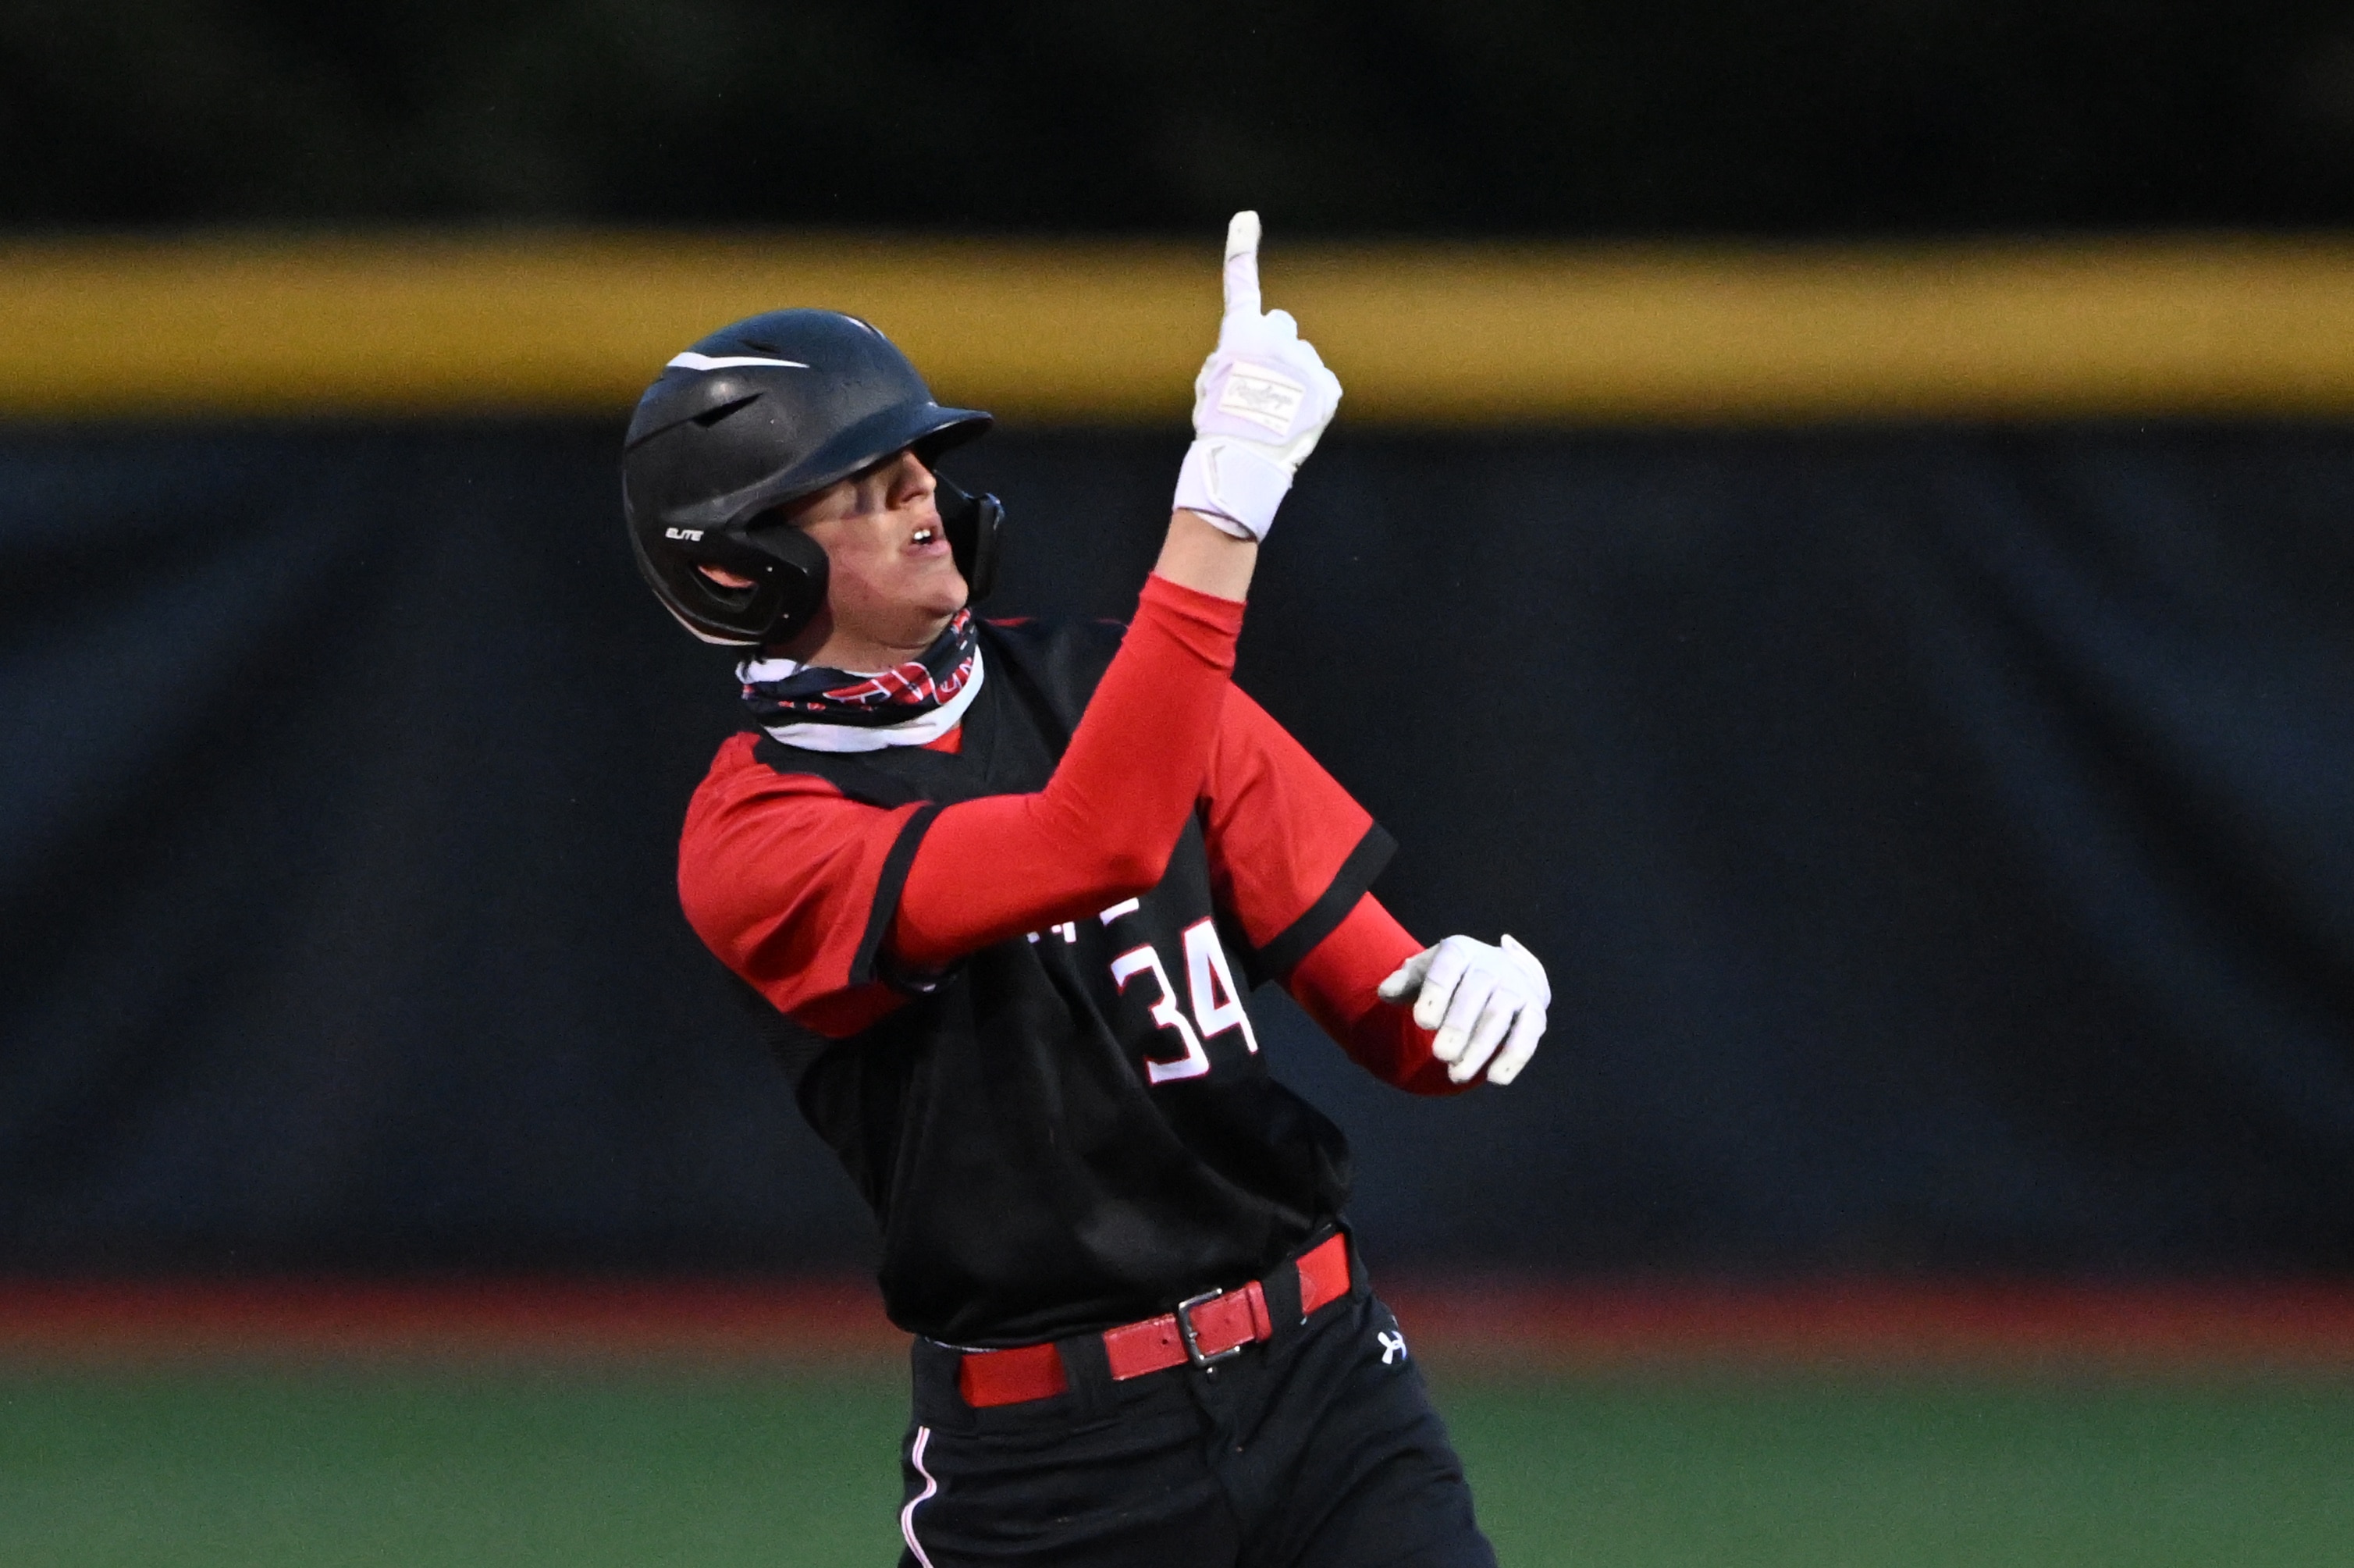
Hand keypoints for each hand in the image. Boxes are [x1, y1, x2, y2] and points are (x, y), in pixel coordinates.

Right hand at [1171, 211, 1344, 540]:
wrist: (1247, 459)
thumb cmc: (1219, 426)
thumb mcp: (1211, 384)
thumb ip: (1234, 357)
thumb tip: (1255, 358)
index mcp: (1242, 333)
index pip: (1240, 283)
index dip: (1242, 249)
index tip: (1247, 217)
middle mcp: (1277, 337)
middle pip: (1280, 326)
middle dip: (1274, 346)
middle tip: (1262, 383)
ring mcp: (1306, 361)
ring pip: (1302, 361)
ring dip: (1293, 379)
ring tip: (1277, 413)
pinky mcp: (1329, 387)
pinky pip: (1322, 387)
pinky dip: (1312, 401)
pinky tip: (1295, 422)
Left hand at [1377, 934, 1549, 1085]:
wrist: (1499, 971)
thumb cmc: (1450, 977)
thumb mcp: (1425, 971)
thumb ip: (1404, 981)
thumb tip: (1385, 992)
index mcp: (1460, 951)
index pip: (1448, 968)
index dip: (1436, 994)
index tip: (1422, 1022)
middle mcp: (1492, 966)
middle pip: (1475, 994)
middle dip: (1458, 1027)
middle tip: (1440, 1055)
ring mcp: (1516, 987)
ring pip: (1499, 1016)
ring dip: (1480, 1048)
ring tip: (1457, 1074)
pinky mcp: (1534, 1011)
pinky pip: (1528, 1033)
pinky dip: (1514, 1056)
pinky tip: (1496, 1078)